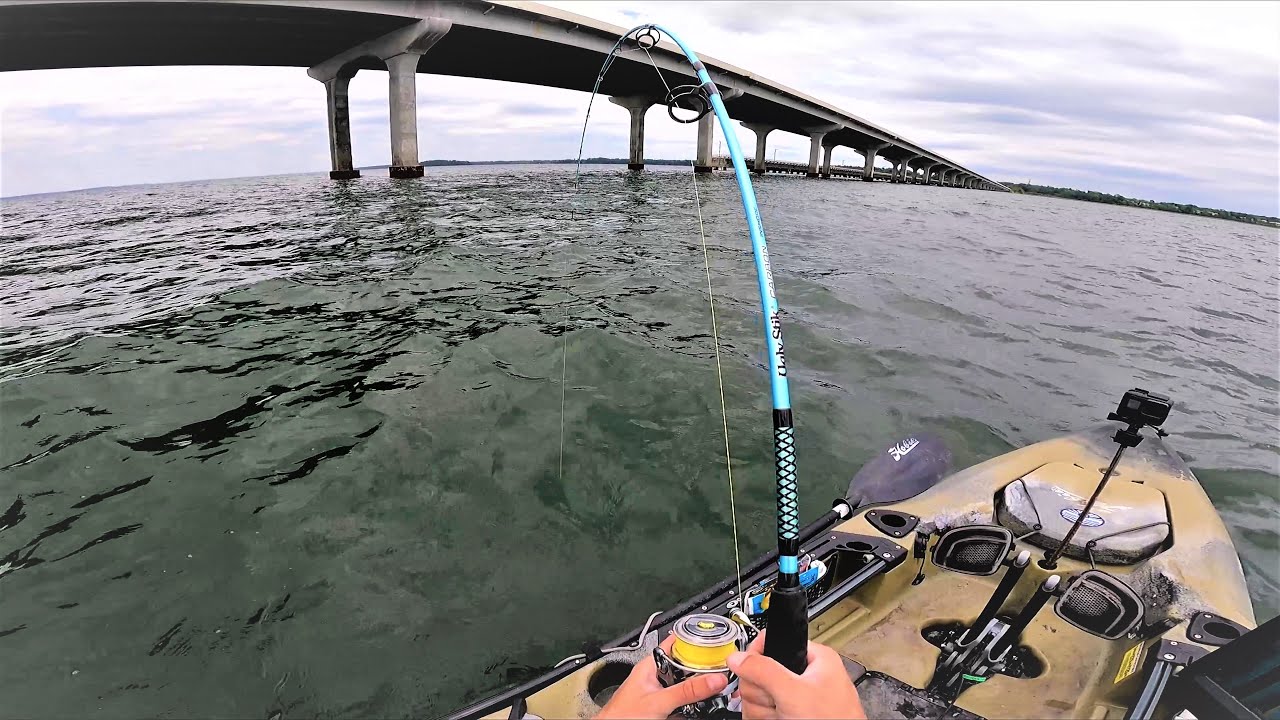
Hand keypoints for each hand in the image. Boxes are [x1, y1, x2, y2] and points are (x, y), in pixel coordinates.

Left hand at [596, 635, 728, 719]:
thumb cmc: (620, 716)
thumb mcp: (659, 700)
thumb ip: (687, 690)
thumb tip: (713, 679)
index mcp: (650, 665)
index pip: (675, 643)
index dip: (694, 641)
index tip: (715, 644)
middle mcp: (655, 677)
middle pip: (684, 667)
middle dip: (700, 670)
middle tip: (718, 672)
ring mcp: (659, 693)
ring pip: (684, 686)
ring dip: (697, 689)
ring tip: (712, 689)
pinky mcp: (662, 709)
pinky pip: (682, 703)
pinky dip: (691, 705)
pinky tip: (699, 707)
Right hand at [728, 632, 865, 719]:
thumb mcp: (795, 693)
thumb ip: (764, 671)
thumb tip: (738, 658)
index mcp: (814, 658)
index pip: (771, 642)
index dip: (758, 658)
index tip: (755, 672)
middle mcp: (803, 676)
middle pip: (759, 673)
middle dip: (763, 694)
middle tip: (778, 703)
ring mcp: (794, 697)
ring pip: (757, 695)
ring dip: (764, 710)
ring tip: (784, 717)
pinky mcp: (787, 714)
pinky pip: (761, 711)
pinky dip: (765, 719)